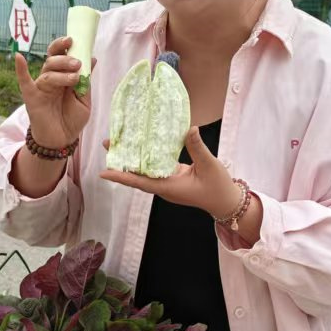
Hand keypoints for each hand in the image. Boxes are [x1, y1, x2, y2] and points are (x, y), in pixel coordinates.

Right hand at [14, 35, 90, 149]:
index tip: (74, 40)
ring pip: (48, 72)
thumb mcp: (84, 100)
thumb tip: (92, 59)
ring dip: (61, 72)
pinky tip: (19, 57)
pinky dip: (21, 69)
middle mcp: (50, 79)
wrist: (61, 140)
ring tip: (74, 78)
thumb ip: (85, 81)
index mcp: (63, 76)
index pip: (62, 56)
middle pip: (53, 60)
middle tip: (77, 64)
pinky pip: (24, 81)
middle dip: (66, 59)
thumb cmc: (72, 119)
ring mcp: (40, 87)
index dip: (66, 46)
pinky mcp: (32, 97)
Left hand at [100, 127, 243, 219]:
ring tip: (118, 142)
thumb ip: (197, 147)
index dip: (121, 177)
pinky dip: (146, 158)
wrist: (226, 201)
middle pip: (137, 175)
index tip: (103, 172)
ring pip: (144, 171)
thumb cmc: (218, 187)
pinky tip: (141, 145)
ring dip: (132, 158)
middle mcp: (164, 186)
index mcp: (168, 187)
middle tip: (108, 143)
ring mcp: (167, 183)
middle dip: (121, 161)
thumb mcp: (209, 165)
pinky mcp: (173, 178)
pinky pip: (154, 167)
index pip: (139, 182)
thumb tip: (189, 129)